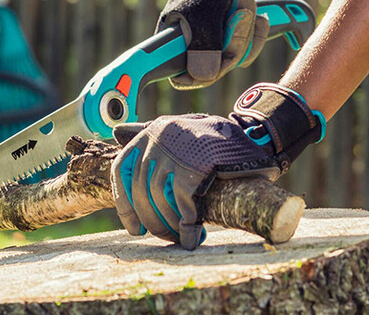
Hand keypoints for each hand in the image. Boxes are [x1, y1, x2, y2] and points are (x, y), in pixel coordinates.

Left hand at [109, 83, 324, 249]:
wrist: (254, 139)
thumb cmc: (213, 140)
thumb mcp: (179, 129)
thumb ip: (148, 132)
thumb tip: (114, 132)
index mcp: (152, 130)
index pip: (121, 169)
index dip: (124, 203)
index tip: (134, 228)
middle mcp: (159, 135)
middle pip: (140, 189)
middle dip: (151, 220)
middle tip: (165, 237)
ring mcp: (177, 149)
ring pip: (158, 199)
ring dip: (168, 225)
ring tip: (180, 237)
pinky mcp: (196, 166)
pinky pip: (182, 205)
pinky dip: (186, 227)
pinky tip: (193, 238)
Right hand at [157, 0, 268, 89]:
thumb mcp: (204, 8)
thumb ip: (204, 43)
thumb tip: (204, 78)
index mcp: (173, 40)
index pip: (176, 74)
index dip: (188, 79)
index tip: (200, 74)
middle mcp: (191, 46)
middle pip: (214, 70)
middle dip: (234, 40)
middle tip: (239, 10)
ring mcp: (212, 44)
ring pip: (234, 61)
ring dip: (246, 31)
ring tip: (244, 1)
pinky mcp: (230, 39)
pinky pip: (247, 52)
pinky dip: (255, 32)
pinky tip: (256, 14)